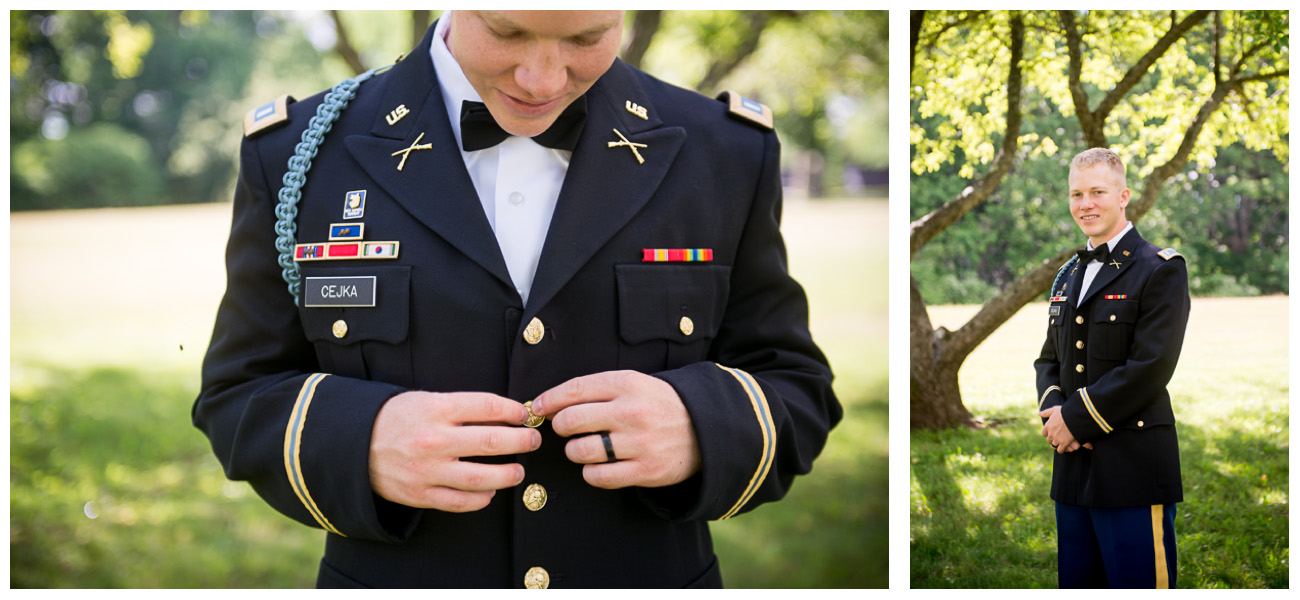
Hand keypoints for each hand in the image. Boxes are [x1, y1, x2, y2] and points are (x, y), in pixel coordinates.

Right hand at [369, 391, 540, 511]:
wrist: (353, 443)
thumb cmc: (396, 418)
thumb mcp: (425, 400)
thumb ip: (460, 408)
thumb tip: (504, 414)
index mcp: (436, 409)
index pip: (488, 407)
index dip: (513, 411)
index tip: (524, 415)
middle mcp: (434, 440)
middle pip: (491, 442)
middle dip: (520, 442)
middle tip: (532, 441)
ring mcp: (427, 470)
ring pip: (480, 478)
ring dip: (507, 475)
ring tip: (518, 471)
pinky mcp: (420, 494)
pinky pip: (460, 502)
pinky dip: (480, 499)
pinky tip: (490, 492)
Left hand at [531, 370, 701, 488]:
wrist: (705, 429)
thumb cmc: (659, 405)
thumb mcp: (635, 384)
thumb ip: (597, 390)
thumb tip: (550, 405)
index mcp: (628, 384)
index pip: (575, 389)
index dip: (549, 400)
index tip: (538, 408)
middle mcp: (632, 412)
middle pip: (572, 421)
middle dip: (561, 427)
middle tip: (567, 430)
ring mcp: (639, 443)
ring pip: (581, 451)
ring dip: (574, 451)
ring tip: (584, 448)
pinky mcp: (645, 471)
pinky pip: (599, 476)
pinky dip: (591, 473)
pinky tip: (598, 465)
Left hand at [1039, 406, 1091, 452]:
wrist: (1075, 417)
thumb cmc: (1065, 412)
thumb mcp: (1054, 409)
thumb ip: (1046, 412)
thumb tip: (1039, 414)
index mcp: (1047, 426)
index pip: (1044, 433)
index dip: (1048, 434)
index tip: (1052, 433)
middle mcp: (1051, 433)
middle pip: (1049, 440)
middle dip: (1052, 439)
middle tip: (1058, 438)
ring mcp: (1057, 439)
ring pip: (1053, 445)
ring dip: (1057, 445)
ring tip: (1061, 443)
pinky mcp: (1064, 443)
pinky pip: (1060, 450)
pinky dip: (1062, 450)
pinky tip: (1065, 447)